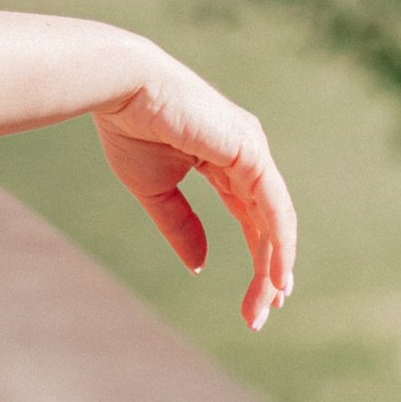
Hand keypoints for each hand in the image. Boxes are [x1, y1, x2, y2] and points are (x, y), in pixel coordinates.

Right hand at [96, 56, 295, 329]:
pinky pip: (273, 207)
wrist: (121, 88)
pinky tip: (277, 272)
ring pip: (276, 220)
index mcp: (227, 161)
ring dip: (275, 265)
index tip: (255, 300)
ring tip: (270, 303)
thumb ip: (180, 225)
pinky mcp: (251, 152)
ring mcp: (254, 151)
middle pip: (268, 223)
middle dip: (268, 271)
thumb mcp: (155, 189)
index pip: (252, 217)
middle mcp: (248, 155)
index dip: (259, 257)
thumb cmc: (130, 127)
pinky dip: (279, 242)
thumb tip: (200, 265)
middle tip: (262, 313)